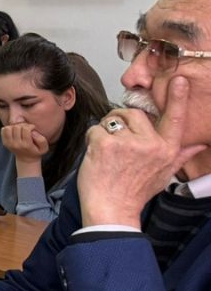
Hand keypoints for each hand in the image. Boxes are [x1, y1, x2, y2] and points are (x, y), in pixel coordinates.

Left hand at [1, 123, 47, 167]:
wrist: (26, 159)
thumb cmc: (36, 151)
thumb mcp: (44, 148)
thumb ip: (41, 140)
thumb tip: (33, 132)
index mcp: (26, 145)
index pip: (25, 129)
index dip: (30, 126)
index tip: (32, 128)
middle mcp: (16, 145)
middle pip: (16, 127)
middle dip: (23, 125)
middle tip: (26, 128)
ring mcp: (9, 144)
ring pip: (8, 128)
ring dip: (14, 126)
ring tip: (20, 129)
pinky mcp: (5, 143)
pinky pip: (3, 130)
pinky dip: (8, 128)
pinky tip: (14, 131)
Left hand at [79, 76, 207, 228]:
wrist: (111, 210)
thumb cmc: (135, 192)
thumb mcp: (164, 174)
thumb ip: (180, 155)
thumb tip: (198, 144)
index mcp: (167, 150)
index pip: (175, 119)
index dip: (177, 98)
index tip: (179, 80)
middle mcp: (151, 144)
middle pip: (133, 114)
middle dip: (121, 122)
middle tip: (116, 143)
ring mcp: (128, 143)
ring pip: (112, 120)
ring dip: (105, 132)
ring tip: (108, 154)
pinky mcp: (105, 144)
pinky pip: (95, 129)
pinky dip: (91, 140)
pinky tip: (96, 157)